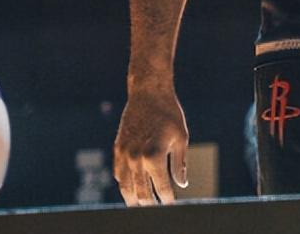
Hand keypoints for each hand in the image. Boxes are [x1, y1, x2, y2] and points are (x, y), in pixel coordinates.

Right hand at [113, 86, 188, 205]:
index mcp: (154, 157)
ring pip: (125, 187)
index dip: (168, 198)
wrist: (149, 92)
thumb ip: (180, 163)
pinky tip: (130, 187)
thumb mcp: (181, 137)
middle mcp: (136, 159)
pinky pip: (118, 173)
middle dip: (150, 203)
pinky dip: (124, 183)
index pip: (162, 188)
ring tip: (141, 204)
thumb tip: (182, 183)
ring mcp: (124, 154)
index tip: (172, 204)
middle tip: (157, 208)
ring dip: (134, 198)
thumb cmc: (169, 113)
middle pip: (142, 193)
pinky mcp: (118, 148)